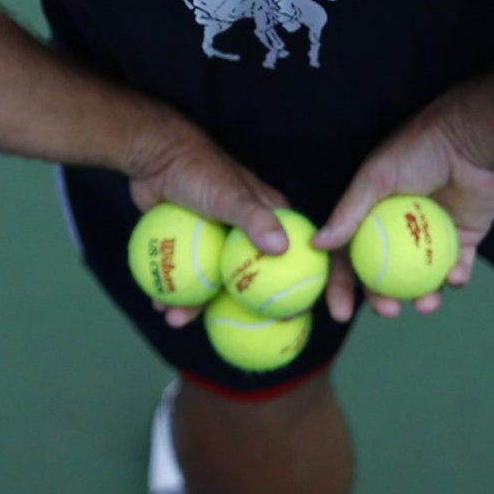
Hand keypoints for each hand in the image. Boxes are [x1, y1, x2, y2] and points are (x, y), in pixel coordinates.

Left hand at [122, 115, 366, 326]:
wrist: (155, 155)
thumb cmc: (197, 168)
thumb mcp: (227, 192)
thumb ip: (254, 218)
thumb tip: (282, 250)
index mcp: (275, 222)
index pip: (314, 256)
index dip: (333, 283)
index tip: (339, 314)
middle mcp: (253, 237)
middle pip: (267, 284)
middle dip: (261, 315)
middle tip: (252, 337)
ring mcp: (223, 245)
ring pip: (221, 286)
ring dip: (200, 306)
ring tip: (175, 320)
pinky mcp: (197, 248)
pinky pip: (192, 279)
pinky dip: (177, 293)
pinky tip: (162, 307)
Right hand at [315, 102, 493, 319]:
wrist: (470, 140)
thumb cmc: (418, 151)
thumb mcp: (376, 178)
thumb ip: (349, 212)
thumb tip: (316, 245)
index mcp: (374, 215)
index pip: (350, 255)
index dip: (341, 285)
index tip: (339, 312)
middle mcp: (400, 229)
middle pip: (385, 274)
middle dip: (382, 298)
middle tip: (388, 311)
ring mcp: (433, 236)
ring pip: (422, 278)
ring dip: (422, 296)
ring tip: (425, 303)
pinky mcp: (464, 239)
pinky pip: (458, 268)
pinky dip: (455, 278)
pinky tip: (453, 278)